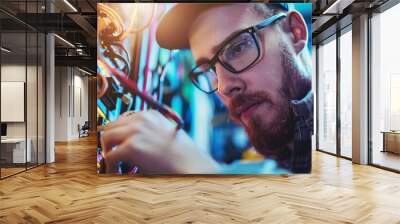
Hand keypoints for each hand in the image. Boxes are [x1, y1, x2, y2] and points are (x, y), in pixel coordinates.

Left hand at [100, 110, 219, 173]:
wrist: (192, 164)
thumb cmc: (184, 154)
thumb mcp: (166, 134)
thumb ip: (149, 132)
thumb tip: (132, 140)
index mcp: (151, 114)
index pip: (123, 118)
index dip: (119, 133)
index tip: (116, 143)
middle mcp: (141, 119)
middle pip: (112, 125)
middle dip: (110, 140)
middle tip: (111, 153)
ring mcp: (135, 131)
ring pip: (106, 137)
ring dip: (107, 150)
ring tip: (113, 163)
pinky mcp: (131, 147)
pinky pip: (110, 154)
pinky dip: (110, 164)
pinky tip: (117, 170)